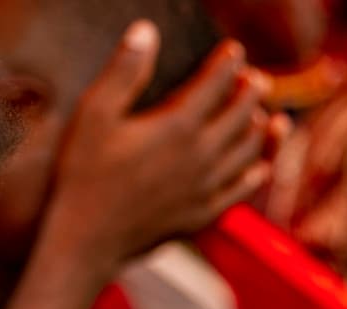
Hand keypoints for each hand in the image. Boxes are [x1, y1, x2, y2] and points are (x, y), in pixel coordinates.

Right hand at [48, 20, 276, 262]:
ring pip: (248, 151)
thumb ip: (122, 71)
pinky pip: (240, 191)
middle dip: (250, 91)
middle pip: (240, 114)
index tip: (233, 50)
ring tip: (263, 115)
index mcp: (177, 125)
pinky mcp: (201, 216)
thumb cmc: (82, 175)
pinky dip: (255, 173)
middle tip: (254, 79)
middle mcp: (200, 155)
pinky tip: (258, 167)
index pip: (215, 83)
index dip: (227, 63)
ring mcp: (205, 188)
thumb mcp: (93, 114)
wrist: (85, 239)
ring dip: (259, 128)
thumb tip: (146, 31)